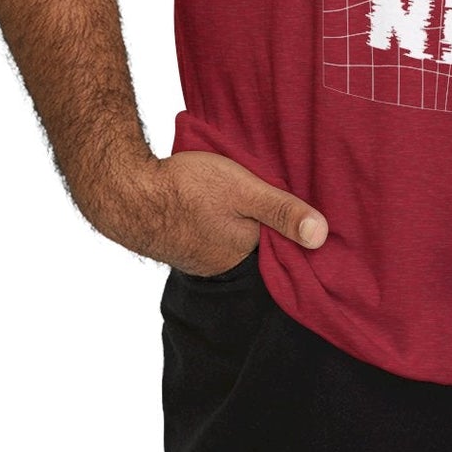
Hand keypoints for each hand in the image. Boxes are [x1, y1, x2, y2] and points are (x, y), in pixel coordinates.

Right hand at [77, 147, 329, 276]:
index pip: (281, 249)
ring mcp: (200, 255)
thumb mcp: (244, 191)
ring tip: (252, 198)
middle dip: (269, 225)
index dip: (294, 230)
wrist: (128, 192)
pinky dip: (221, 220)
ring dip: (243, 221)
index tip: (311, 212)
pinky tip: (220, 202)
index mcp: (243, 254)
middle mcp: (223, 263)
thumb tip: (323, 236)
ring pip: (234, 237)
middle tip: (281, 196)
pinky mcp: (183, 241)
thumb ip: (281, 210)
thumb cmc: (188, 189)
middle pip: (258, 243)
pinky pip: (212, 232)